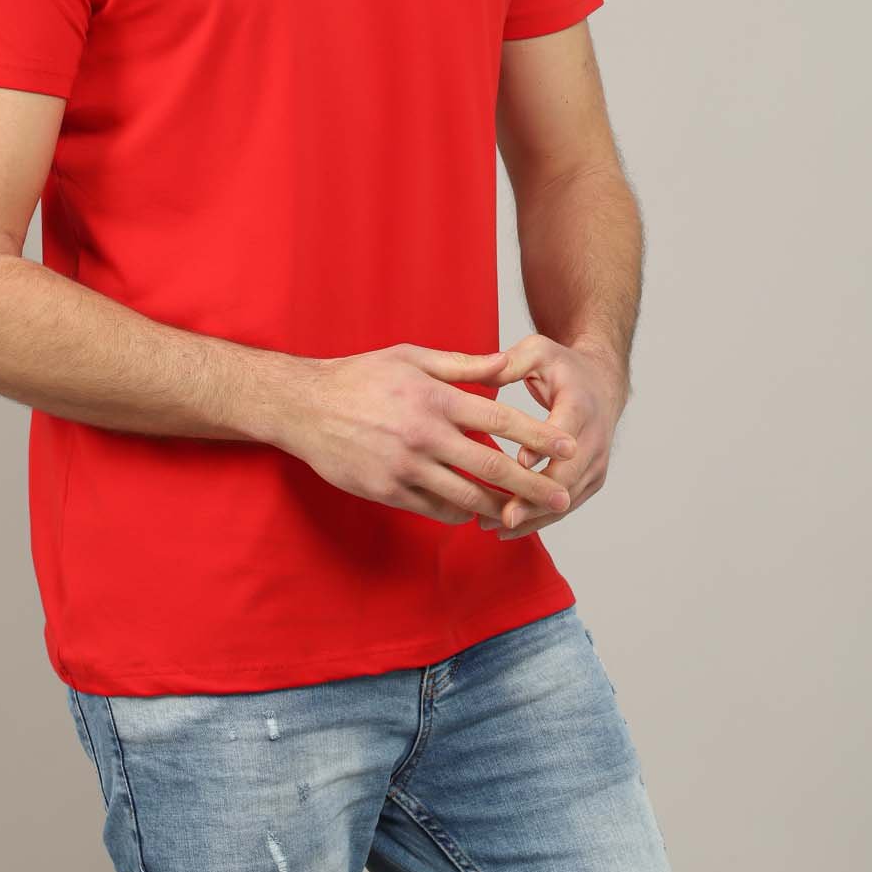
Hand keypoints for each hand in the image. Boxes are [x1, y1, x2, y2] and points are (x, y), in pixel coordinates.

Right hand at [279, 343, 579, 527]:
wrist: (304, 407)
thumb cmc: (360, 377)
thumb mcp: (410, 357)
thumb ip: (461, 366)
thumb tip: (505, 364)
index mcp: (434, 399)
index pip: (499, 420)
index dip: (537, 436)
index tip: (568, 447)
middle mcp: (424, 436)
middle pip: (491, 467)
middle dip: (533, 484)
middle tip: (563, 497)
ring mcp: (405, 468)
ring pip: (466, 497)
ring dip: (500, 508)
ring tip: (526, 514)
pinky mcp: (387, 492)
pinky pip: (435, 509)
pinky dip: (460, 514)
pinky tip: (475, 514)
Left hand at [476, 332, 627, 538]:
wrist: (601, 383)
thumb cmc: (563, 367)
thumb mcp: (538, 350)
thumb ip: (513, 361)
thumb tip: (488, 370)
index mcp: (580, 405)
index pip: (564, 432)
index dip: (544, 450)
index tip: (518, 464)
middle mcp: (594, 439)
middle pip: (567, 476)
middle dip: (535, 498)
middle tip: (503, 515)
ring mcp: (596, 463)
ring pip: (567, 499)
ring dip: (533, 516)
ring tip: (493, 527)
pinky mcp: (592, 480)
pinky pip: (567, 505)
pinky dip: (539, 518)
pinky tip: (508, 528)